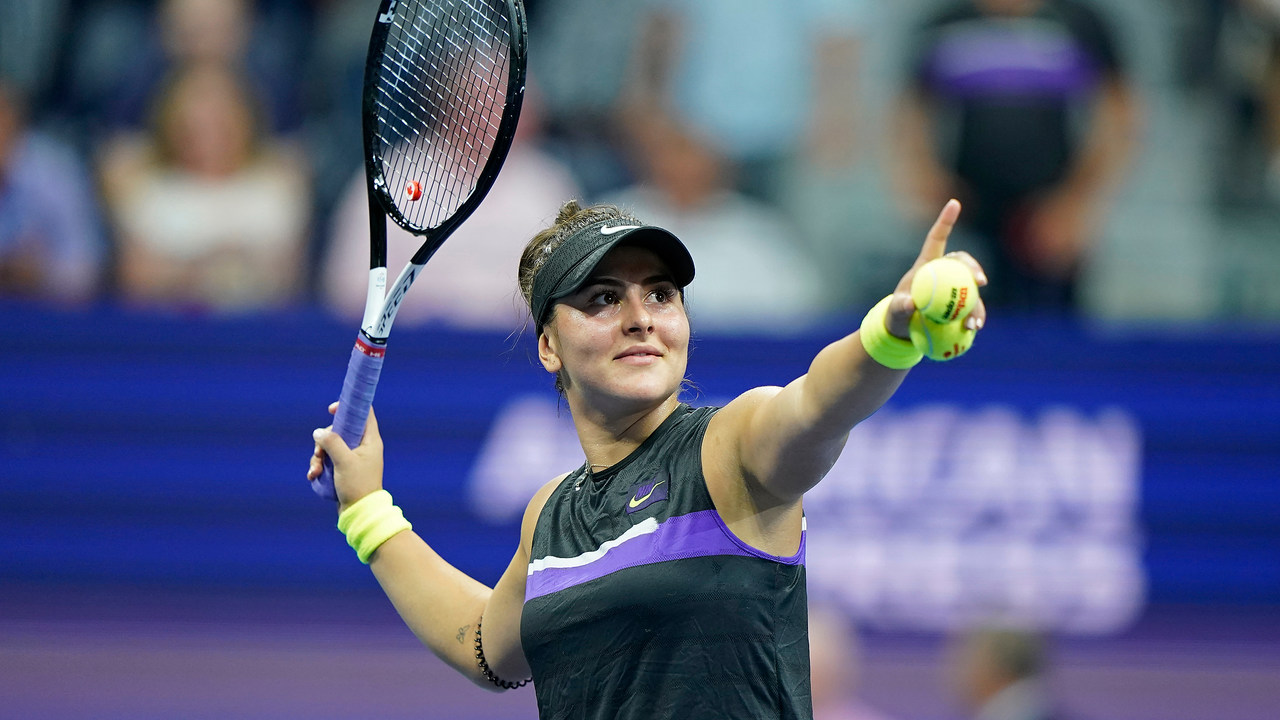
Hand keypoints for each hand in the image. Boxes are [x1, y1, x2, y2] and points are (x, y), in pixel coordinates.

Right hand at [308, 402, 385, 512]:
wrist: (360, 513)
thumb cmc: (358, 485)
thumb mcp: (343, 461)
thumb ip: (331, 443)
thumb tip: (318, 431)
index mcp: (370, 440)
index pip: (363, 413)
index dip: (348, 407)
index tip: (331, 409)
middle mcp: (362, 447)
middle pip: (339, 430)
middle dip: (324, 440)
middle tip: (319, 453)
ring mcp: (352, 458)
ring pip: (330, 446)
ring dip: (318, 456)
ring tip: (315, 470)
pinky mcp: (343, 469)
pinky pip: (328, 460)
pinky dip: (319, 466)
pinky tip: (313, 476)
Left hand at [886, 199, 987, 338]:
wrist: (904, 331)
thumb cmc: (897, 316)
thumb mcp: (895, 313)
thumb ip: (900, 307)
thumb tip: (910, 303)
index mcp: (926, 265)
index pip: (937, 239)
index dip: (945, 221)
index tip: (954, 203)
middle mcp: (942, 273)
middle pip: (962, 262)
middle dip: (974, 267)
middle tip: (980, 282)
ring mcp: (952, 288)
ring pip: (971, 288)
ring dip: (977, 302)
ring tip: (974, 321)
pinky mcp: (959, 304)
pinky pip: (972, 307)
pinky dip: (975, 317)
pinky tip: (975, 328)